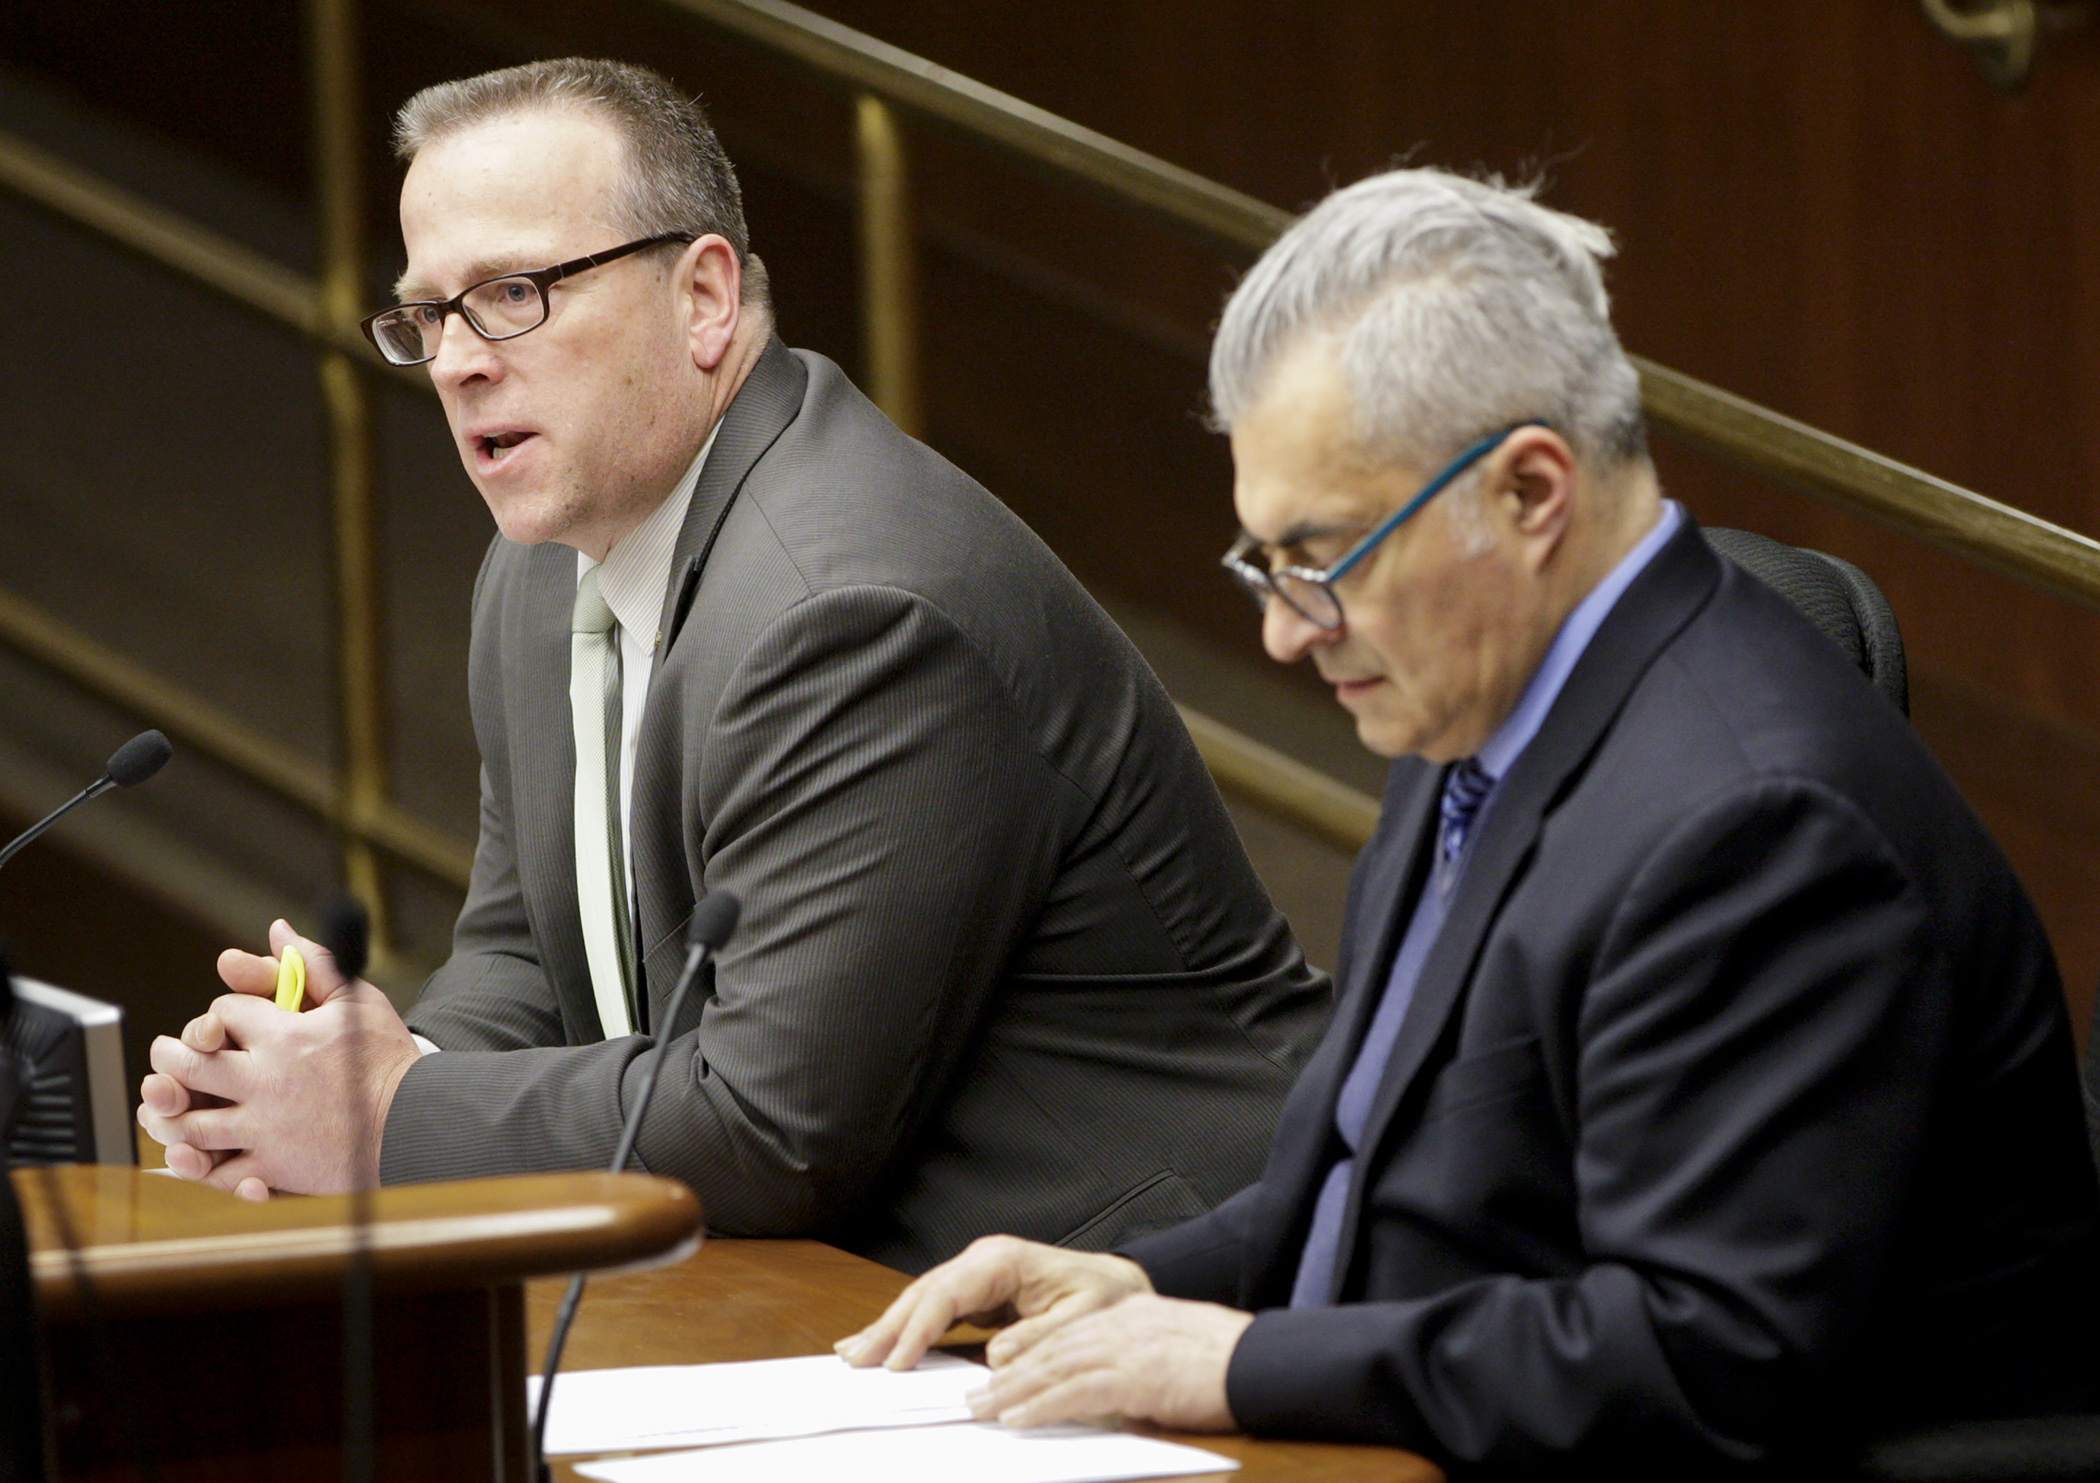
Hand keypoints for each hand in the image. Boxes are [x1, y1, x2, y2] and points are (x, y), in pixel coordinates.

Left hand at [136, 919, 419, 1199]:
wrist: (417, 1122)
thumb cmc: (389, 1059)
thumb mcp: (358, 1000)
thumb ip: (314, 964)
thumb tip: (278, 930)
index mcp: (283, 1036)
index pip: (223, 1013)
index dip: (218, 1015)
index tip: (225, 1024)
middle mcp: (264, 1081)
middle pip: (187, 1065)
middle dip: (170, 1057)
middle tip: (167, 1056)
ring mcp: (264, 1129)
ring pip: (189, 1124)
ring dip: (170, 1114)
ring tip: (167, 1106)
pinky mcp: (273, 1168)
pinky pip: (218, 1172)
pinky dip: (201, 1165)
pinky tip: (197, 1153)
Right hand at [836, 1235, 1152, 1371]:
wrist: (1116, 1282)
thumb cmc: (1102, 1295)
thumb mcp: (1081, 1319)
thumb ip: (1038, 1337)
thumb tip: (994, 1356)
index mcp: (1002, 1260)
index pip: (946, 1294)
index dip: (918, 1329)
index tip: (895, 1361)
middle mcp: (982, 1261)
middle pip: (923, 1293)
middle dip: (887, 1326)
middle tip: (854, 1358)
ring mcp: (976, 1275)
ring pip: (922, 1300)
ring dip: (889, 1327)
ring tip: (854, 1352)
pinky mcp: (977, 1292)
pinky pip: (935, 1310)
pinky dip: (908, 1328)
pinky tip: (886, 1344)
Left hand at [967, 1293, 1251, 1431]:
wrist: (1260, 1360)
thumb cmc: (1226, 1362)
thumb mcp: (1172, 1354)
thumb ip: (1136, 1366)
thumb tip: (1112, 1400)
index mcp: (1130, 1313)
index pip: (1067, 1334)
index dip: (1029, 1355)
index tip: (1001, 1373)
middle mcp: (1121, 1323)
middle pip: (1050, 1349)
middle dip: (1009, 1374)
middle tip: (976, 1395)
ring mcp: (1127, 1347)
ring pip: (1053, 1367)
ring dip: (1012, 1391)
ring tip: (983, 1410)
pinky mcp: (1134, 1376)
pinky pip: (1075, 1392)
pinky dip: (1042, 1405)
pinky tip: (1018, 1418)